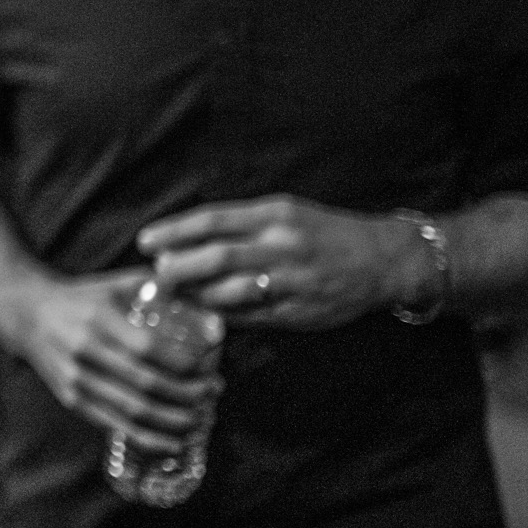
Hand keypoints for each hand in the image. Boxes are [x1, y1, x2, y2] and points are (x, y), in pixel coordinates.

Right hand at [16, 270, 218, 452]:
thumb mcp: (114, 283)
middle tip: (213, 391)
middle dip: (188, 394)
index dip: (184, 363)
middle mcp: (86, 351)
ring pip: (133, 411)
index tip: (209, 365)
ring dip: (174, 421)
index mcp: (99, 320)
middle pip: (146, 383)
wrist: (27, 314)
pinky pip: (115, 425)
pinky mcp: (72, 400)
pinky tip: (173, 442)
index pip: (148, 349)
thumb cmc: (81, 298)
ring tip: (200, 419)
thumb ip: (156, 285)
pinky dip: (148, 438)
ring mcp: (77, 379)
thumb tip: (203, 288)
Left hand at [139, 196, 425, 329]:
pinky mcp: (299, 310)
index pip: (211, 221)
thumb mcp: (283, 213)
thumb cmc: (321, 233)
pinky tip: (205, 312)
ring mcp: (293, 280)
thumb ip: (238, 225)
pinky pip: (250, 315)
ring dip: (195, 295)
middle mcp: (283, 245)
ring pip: (230, 290)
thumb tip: (182, 239)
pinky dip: (222, 314)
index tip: (145, 241)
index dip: (173, 232)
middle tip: (156, 274)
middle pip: (215, 257)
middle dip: (177, 268)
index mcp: (274, 214)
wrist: (381, 260)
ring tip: (176, 295)